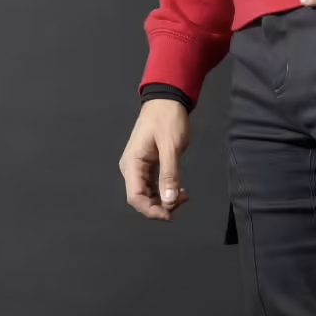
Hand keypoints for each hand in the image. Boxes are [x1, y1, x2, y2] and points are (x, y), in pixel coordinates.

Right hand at [119, 99, 190, 221]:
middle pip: (141, 199)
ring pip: (149, 194)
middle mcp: (131, 168)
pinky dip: (166, 191)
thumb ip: (169, 175)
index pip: (135, 197)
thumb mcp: (171, 147)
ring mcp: (139, 168)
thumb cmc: (167, 119)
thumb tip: (169, 201)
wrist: (167, 100)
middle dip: (161, 206)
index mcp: (132, 164)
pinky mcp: (148, 166)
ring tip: (184, 195)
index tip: (170, 215)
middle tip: (183, 201)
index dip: (151, 210)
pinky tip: (179, 190)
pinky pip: (154, 186)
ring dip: (165, 200)